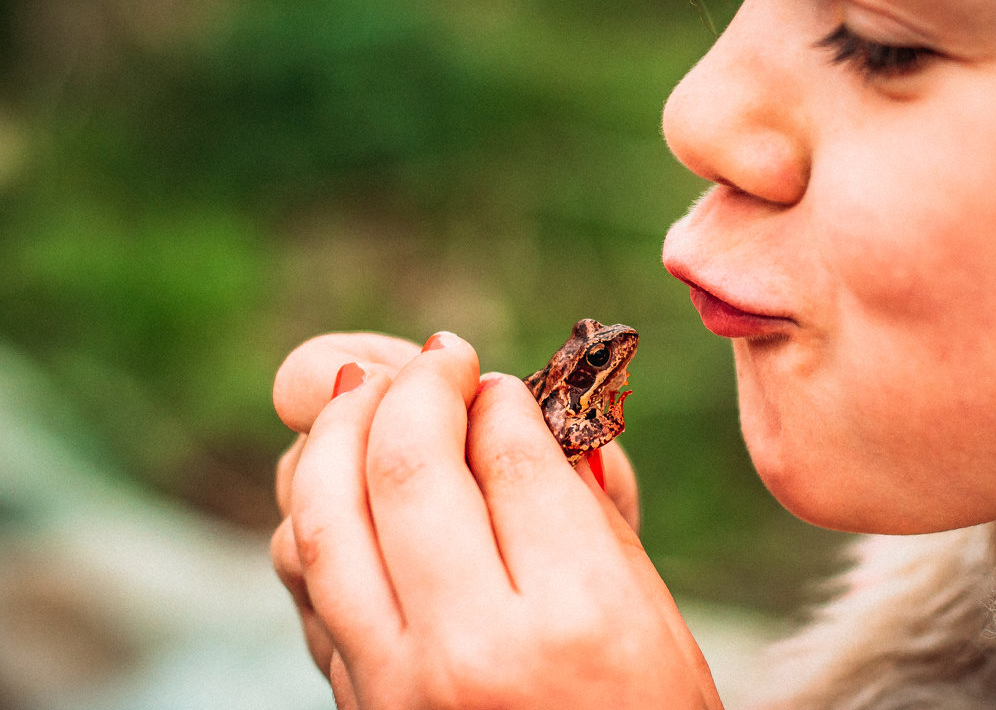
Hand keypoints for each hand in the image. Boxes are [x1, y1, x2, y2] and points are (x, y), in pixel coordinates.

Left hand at [271, 331, 721, 708]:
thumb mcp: (651, 615)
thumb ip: (584, 510)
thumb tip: (514, 417)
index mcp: (574, 620)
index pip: (511, 455)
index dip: (500, 398)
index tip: (498, 384)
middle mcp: (470, 651)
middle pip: (404, 468)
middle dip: (416, 387)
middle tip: (440, 359)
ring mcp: (394, 684)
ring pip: (322, 518)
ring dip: (337, 432)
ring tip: (371, 396)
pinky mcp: (353, 701)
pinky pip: (305, 579)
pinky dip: (314, 509)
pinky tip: (347, 481)